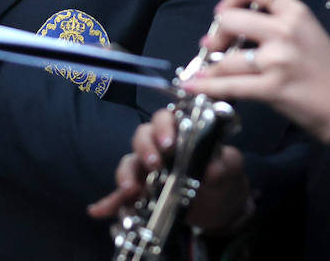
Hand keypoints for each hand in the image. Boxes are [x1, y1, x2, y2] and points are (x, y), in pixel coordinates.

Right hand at [88, 109, 251, 232]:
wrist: (222, 208)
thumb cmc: (225, 177)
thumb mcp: (230, 168)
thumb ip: (222, 163)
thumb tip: (210, 164)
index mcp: (180, 132)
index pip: (166, 119)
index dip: (163, 127)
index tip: (169, 143)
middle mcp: (159, 147)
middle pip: (142, 137)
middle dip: (144, 148)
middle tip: (154, 164)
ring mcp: (148, 170)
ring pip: (129, 163)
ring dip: (126, 174)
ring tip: (130, 189)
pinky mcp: (142, 193)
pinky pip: (122, 195)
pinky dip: (110, 201)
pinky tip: (99, 210)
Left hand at [181, 0, 329, 143]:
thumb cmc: (328, 70)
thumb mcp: (308, 32)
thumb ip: (276, 21)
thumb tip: (236, 20)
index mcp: (295, 13)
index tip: (225, 10)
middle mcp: (285, 31)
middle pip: (230, 19)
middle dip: (217, 33)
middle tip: (215, 44)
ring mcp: (277, 60)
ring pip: (226, 56)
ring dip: (210, 65)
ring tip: (204, 69)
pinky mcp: (271, 88)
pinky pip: (229, 85)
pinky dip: (207, 86)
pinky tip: (193, 86)